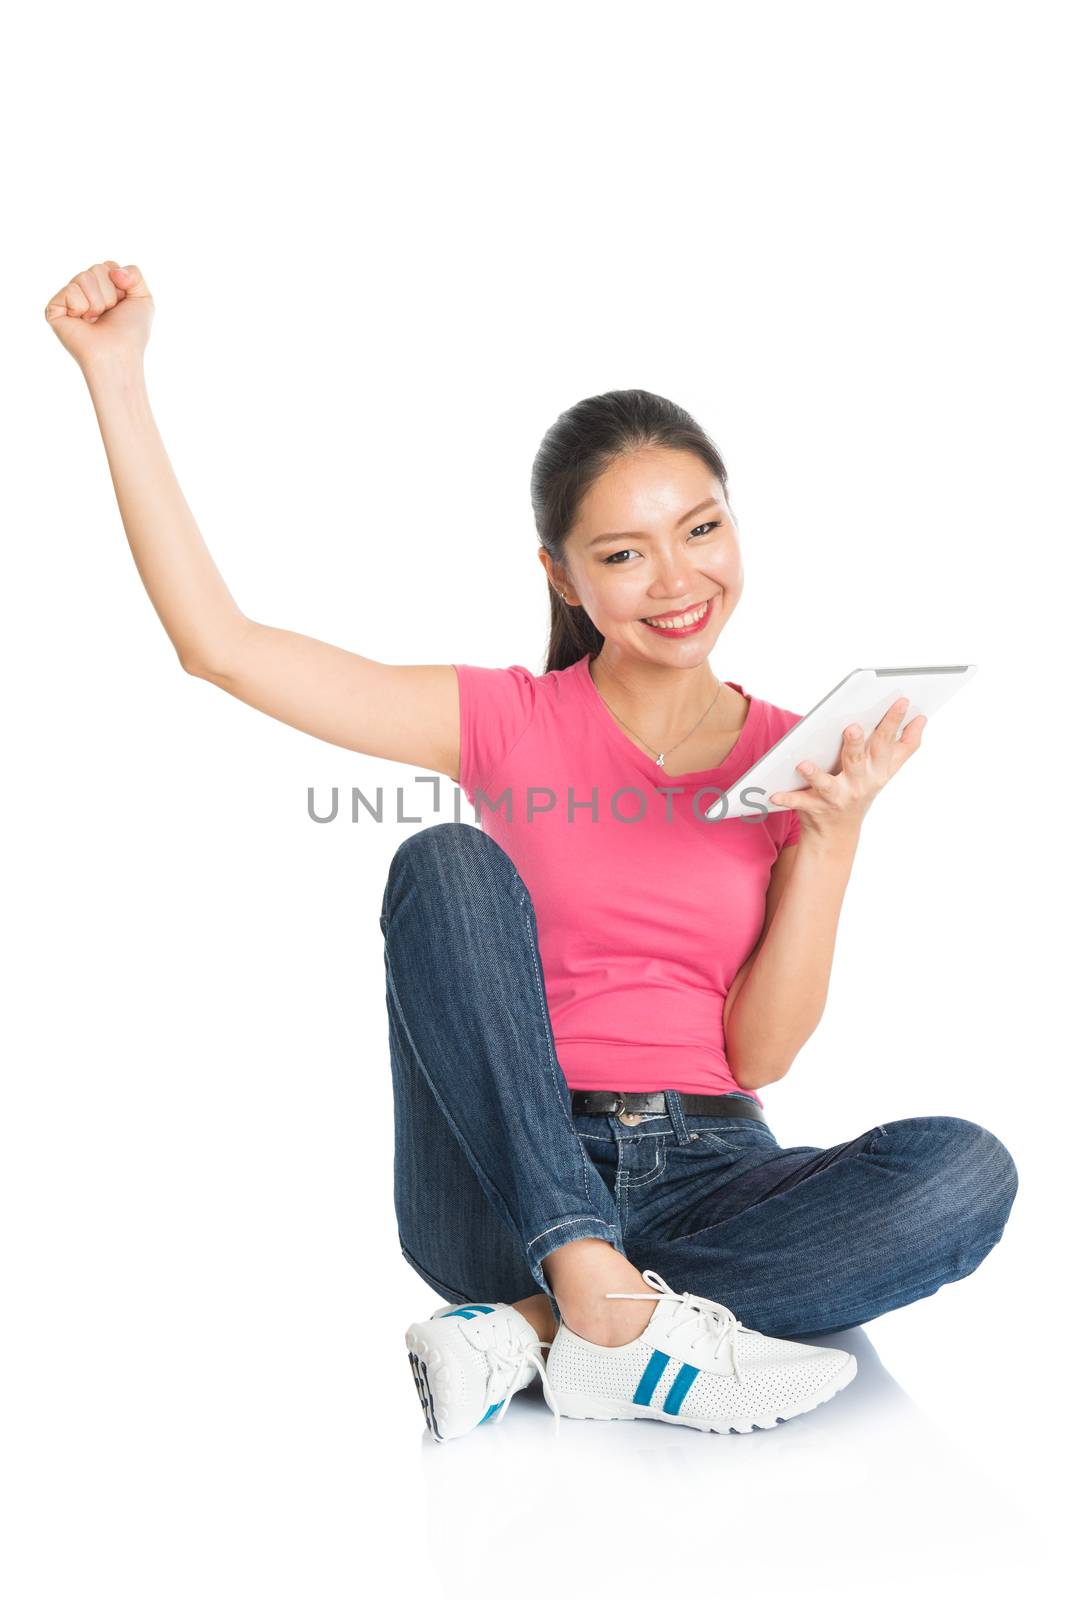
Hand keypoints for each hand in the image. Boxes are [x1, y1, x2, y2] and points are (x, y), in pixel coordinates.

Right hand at [44, 260, 153, 372]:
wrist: (118, 354)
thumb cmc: (131, 333)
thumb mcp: (144, 299)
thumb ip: (135, 273)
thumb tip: (113, 270)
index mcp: (102, 290)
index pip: (108, 266)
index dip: (121, 283)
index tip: (123, 304)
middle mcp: (84, 293)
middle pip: (97, 268)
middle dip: (110, 292)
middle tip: (108, 314)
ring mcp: (68, 300)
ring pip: (84, 277)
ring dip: (98, 301)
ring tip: (95, 320)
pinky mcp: (54, 308)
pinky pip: (70, 289)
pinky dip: (81, 306)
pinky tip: (82, 321)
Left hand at [768, 698, 925, 840]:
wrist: (838, 832)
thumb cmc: (862, 790)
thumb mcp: (886, 771)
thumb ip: (905, 746)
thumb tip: (922, 718)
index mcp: (877, 770)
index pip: (886, 741)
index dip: (894, 721)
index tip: (901, 700)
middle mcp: (860, 784)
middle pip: (858, 760)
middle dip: (856, 744)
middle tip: (853, 728)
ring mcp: (838, 798)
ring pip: (827, 785)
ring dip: (815, 775)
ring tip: (802, 764)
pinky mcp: (816, 808)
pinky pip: (800, 802)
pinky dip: (787, 799)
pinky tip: (773, 794)